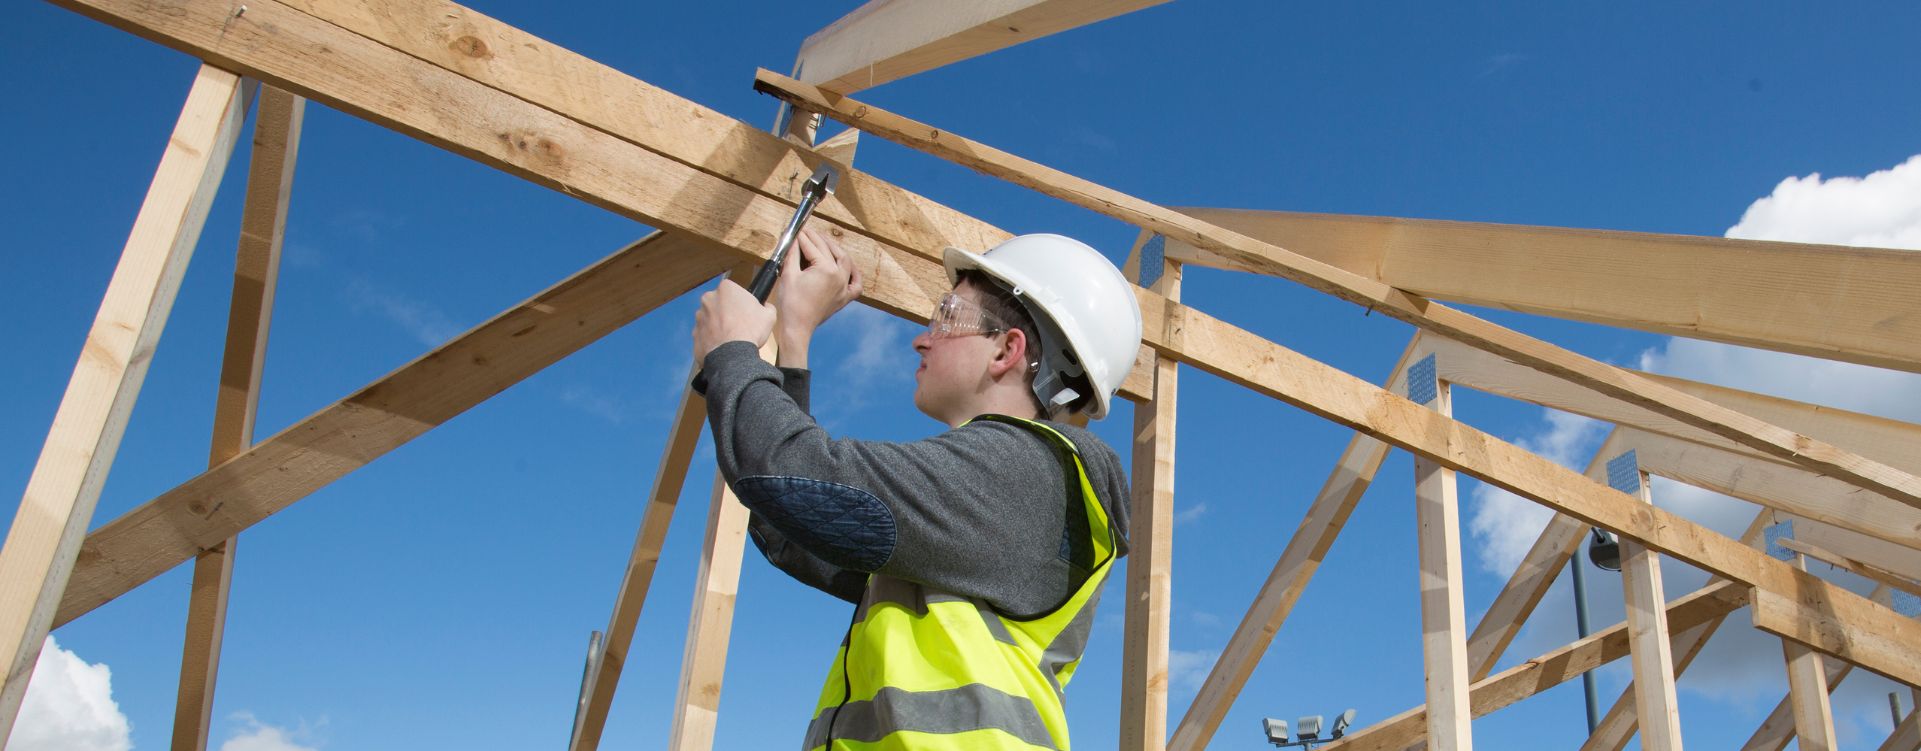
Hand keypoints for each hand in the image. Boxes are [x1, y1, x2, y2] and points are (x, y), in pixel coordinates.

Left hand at [692, 278, 775, 363]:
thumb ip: (766, 306)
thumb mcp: (769, 315)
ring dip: (718, 325)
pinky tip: (722, 346)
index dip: (741, 302)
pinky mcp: (694, 333)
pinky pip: (705, 333)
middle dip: (727, 312)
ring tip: (730, 338)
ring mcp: (698, 316)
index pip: (734, 291)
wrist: (732, 355)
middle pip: (720, 303)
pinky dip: (711, 338)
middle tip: (739, 325)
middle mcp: (708, 298)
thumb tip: (765, 306)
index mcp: (726, 288)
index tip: (747, 313)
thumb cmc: (750, 330)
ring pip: (710, 318)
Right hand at [774, 225, 863, 345]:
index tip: (797, 230)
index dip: (803, 237)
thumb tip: (791, 239)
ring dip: (835, 249)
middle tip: (807, 232)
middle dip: (817, 239)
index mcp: (826, 270)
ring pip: (845, 261)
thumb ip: (791, 254)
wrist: (797, 327)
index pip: (812, 247)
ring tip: (823, 242)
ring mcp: (844, 287)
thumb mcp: (788, 274)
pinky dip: (854, 273)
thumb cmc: (791, 304)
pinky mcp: (844, 298)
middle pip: (829, 250)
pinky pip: (855, 283)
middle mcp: (839, 277)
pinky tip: (849, 266)